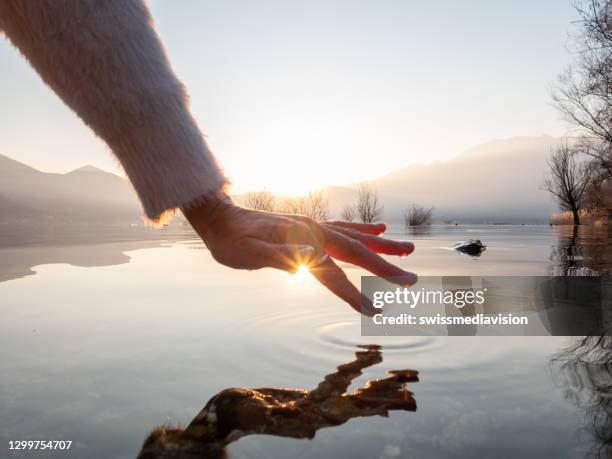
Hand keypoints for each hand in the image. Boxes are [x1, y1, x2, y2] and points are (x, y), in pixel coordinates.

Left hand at [183, 191, 416, 314]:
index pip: (334, 274)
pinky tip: (379, 229)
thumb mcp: (248, 253)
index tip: (375, 312)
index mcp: (303, 242)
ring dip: (384, 246)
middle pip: (357, 253)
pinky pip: (344, 228)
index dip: (354, 294)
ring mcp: (314, 227)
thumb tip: (314, 258)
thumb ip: (279, 256)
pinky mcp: (310, 226)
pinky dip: (364, 230)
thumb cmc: (231, 242)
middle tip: (412, 281)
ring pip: (356, 238)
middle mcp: (314, 232)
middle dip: (386, 268)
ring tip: (409, 250)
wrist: (220, 218)